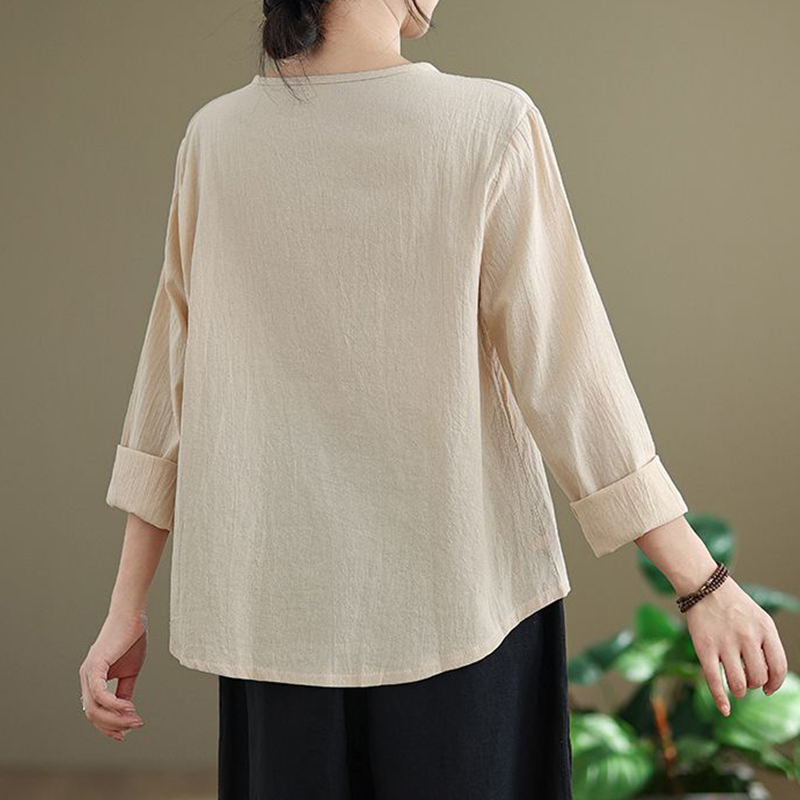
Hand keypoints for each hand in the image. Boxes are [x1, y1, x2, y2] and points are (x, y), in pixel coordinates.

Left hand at [78, 610, 147, 740]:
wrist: (132, 617)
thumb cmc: (131, 640)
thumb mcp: (130, 672)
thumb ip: (124, 691)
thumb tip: (125, 712)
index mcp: (92, 680)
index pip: (95, 712)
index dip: (108, 726)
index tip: (126, 733)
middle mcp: (86, 678)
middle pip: (93, 715)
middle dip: (114, 725)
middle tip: (136, 725)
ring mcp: (88, 672)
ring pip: (95, 708)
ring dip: (116, 718)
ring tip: (136, 719)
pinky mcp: (95, 665)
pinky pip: (100, 694)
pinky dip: (114, 704)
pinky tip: (129, 708)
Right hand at [686, 576, 787, 715]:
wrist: (705, 586)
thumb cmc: (734, 606)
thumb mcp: (760, 620)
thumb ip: (768, 646)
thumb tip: (768, 681)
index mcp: (764, 629)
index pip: (779, 668)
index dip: (775, 684)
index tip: (768, 689)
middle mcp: (747, 636)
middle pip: (758, 677)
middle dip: (754, 684)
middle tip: (746, 680)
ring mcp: (725, 642)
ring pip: (739, 682)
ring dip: (739, 691)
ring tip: (736, 686)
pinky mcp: (704, 647)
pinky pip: (714, 679)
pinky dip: (720, 698)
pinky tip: (725, 709)